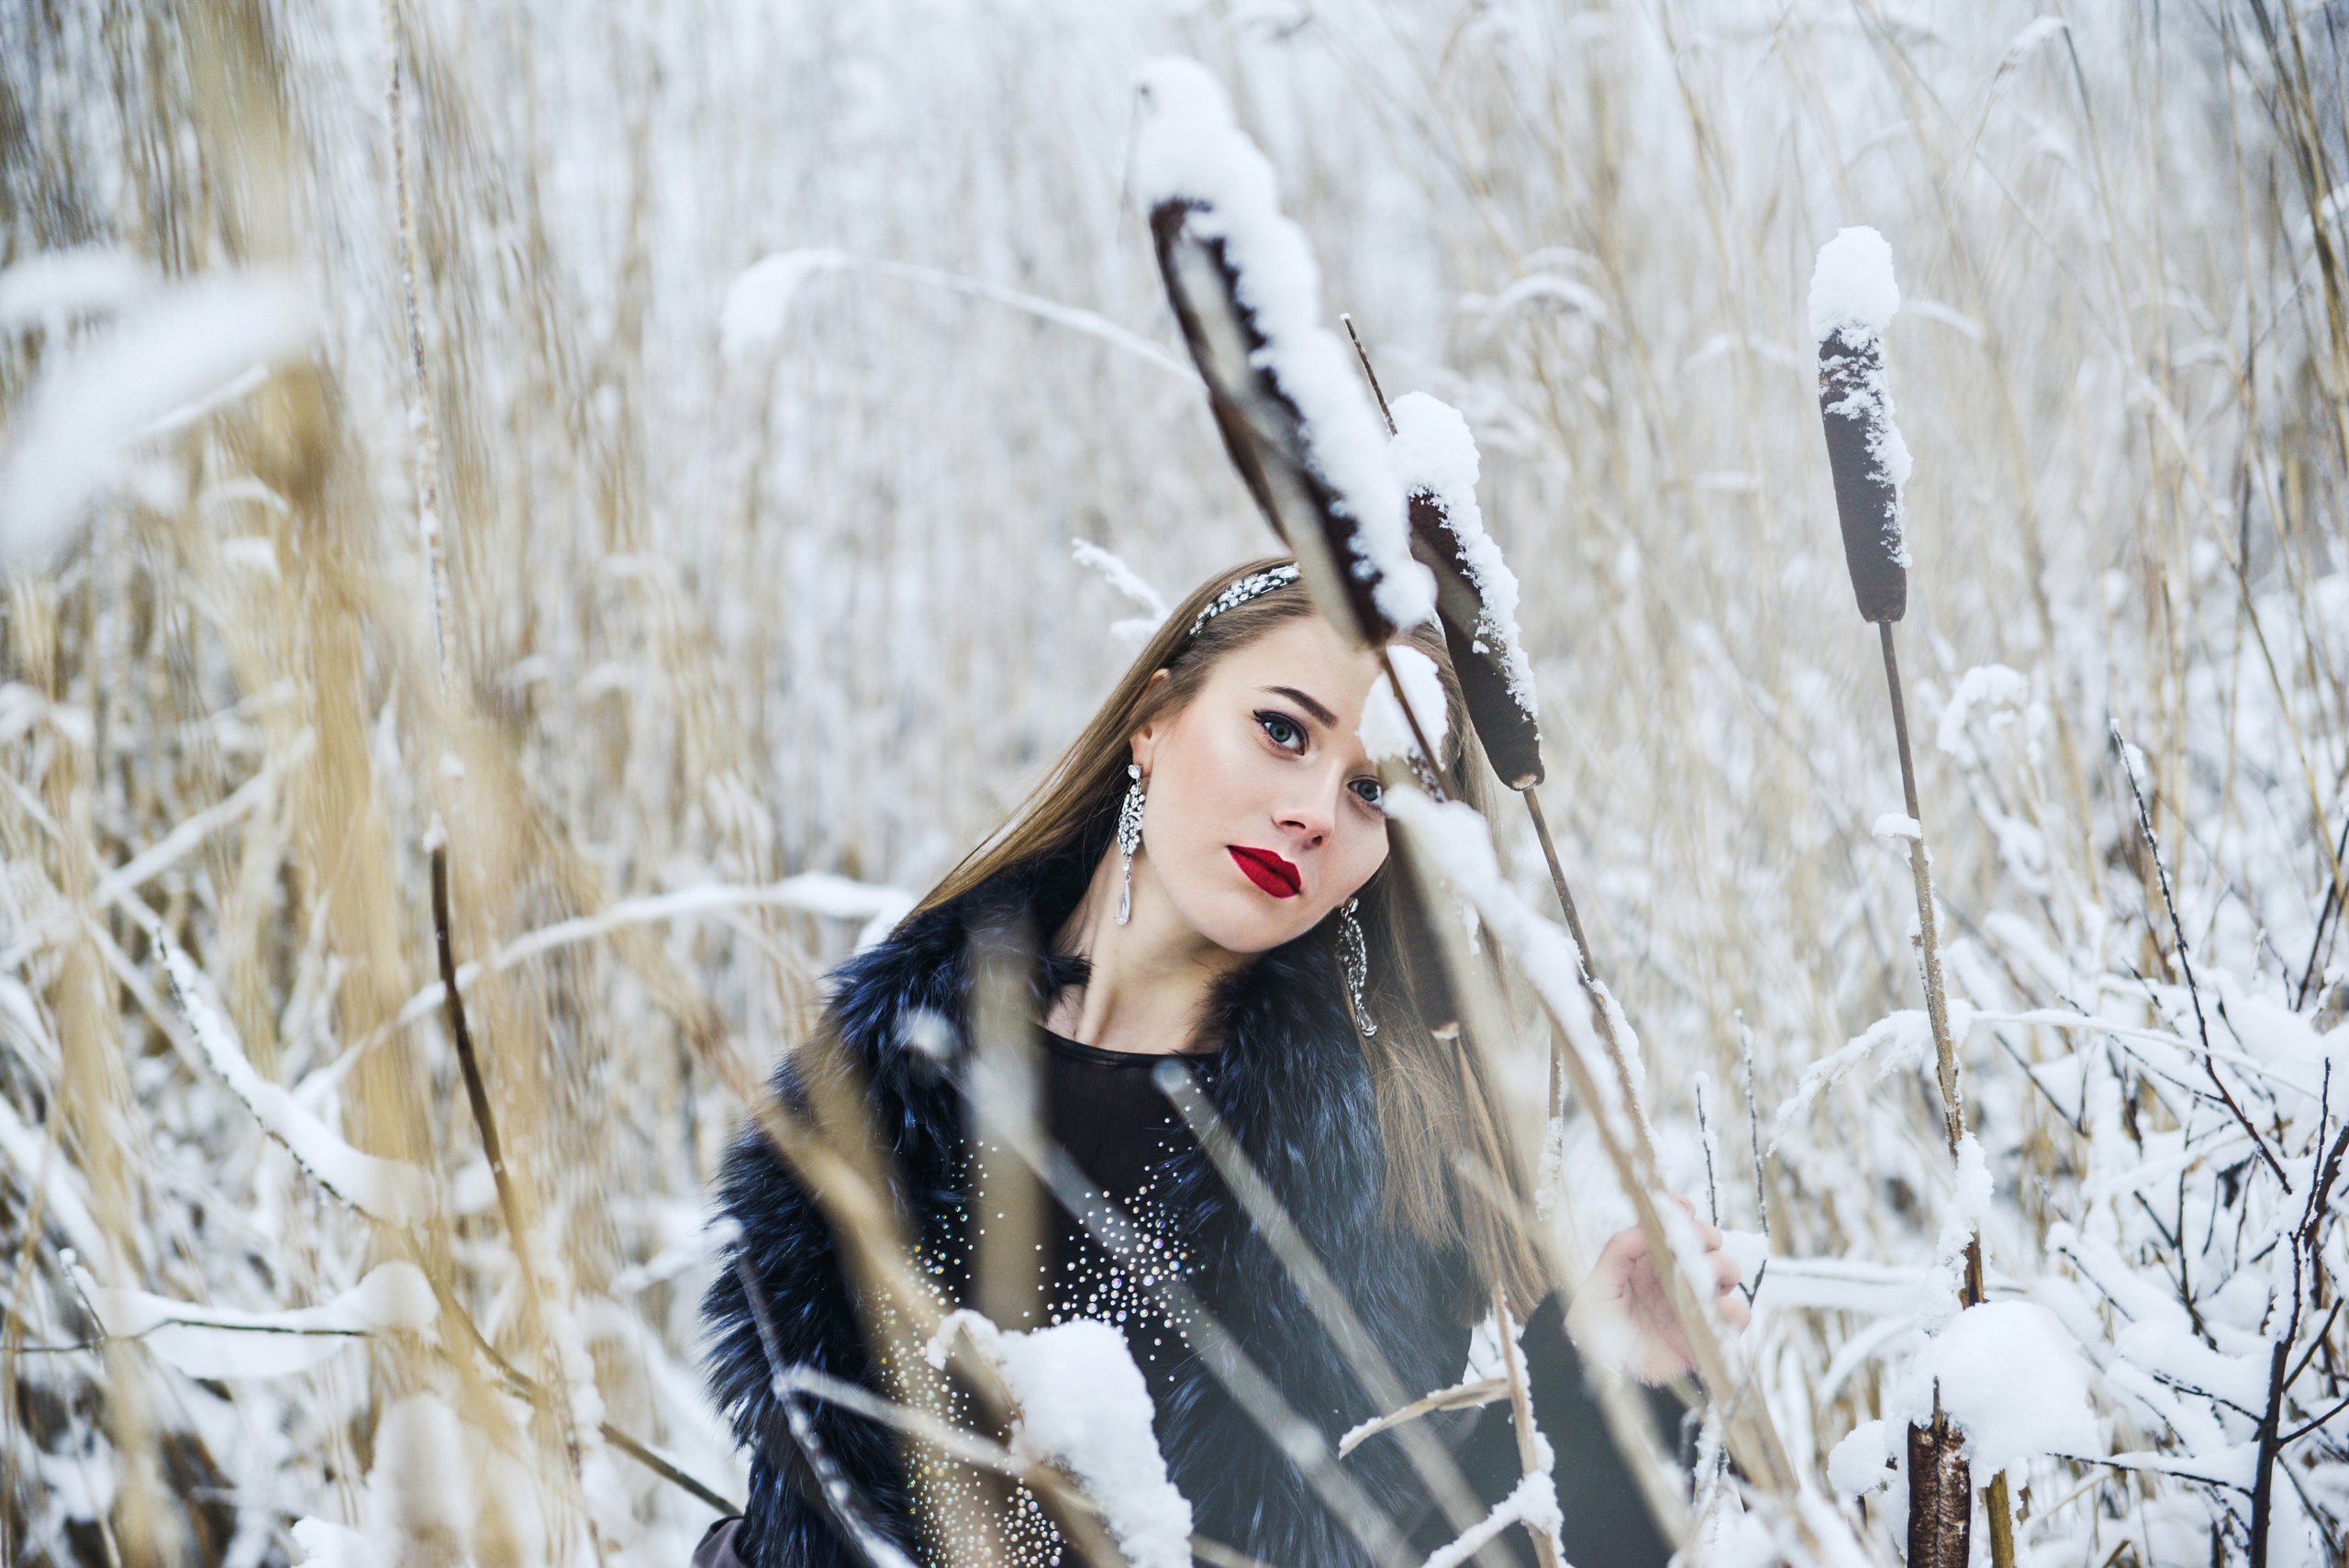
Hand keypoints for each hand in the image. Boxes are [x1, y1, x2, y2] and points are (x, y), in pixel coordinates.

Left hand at [1566, 1197, 1750, 1384]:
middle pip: (1705, 1244)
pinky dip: (1734, 1308)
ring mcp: (1694, 1303)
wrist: (1608, 1378)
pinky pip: (1736, 1315)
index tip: (1683, 1209)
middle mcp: (1675, 1278)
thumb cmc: (1596, 1331)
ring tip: (1706, 1276)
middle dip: (1705, 1236)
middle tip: (1698, 1241)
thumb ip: (1618, 1252)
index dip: (1682, 1214)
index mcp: (1648, 1261)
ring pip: (1725, 1274)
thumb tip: (1646, 1227)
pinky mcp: (1709, 1332)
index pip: (1673, 1228)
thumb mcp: (1596, 1287)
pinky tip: (1718, 1307)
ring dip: (1722, 1268)